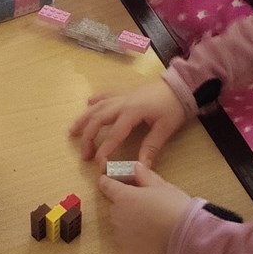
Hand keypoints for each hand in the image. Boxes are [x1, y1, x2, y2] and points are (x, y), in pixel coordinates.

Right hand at [71, 80, 187, 168]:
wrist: (180, 85)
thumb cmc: (174, 106)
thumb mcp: (165, 128)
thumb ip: (151, 147)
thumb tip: (140, 167)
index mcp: (132, 113)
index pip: (113, 136)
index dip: (104, 152)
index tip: (100, 167)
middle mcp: (121, 103)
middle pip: (97, 120)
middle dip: (88, 138)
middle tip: (85, 156)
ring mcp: (121, 97)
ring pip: (96, 107)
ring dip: (83, 119)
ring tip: (72, 132)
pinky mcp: (124, 94)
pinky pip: (105, 96)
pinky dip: (95, 101)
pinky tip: (87, 104)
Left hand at [97, 162, 191, 253]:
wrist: (187, 238)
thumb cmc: (176, 209)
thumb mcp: (163, 187)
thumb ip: (145, 176)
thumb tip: (135, 167)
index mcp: (124, 197)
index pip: (106, 185)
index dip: (108, 182)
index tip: (109, 181)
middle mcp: (118, 216)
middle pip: (116, 208)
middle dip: (126, 206)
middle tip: (146, 208)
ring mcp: (121, 237)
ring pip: (121, 227)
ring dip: (130, 225)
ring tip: (151, 227)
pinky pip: (127, 245)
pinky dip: (135, 244)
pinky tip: (151, 241)